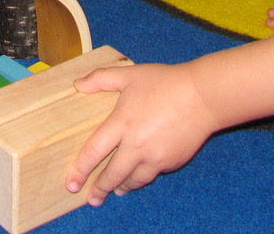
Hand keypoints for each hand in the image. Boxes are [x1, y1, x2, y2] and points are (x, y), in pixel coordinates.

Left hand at [67, 63, 212, 205]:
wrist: (203, 96)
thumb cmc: (165, 82)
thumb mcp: (130, 74)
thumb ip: (101, 79)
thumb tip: (77, 85)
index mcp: (122, 124)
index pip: (94, 152)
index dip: (81, 169)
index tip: (71, 184)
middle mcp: (136, 145)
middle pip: (112, 175)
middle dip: (100, 189)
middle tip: (92, 199)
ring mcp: (155, 157)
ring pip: (134, 180)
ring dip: (123, 186)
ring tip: (116, 190)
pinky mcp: (172, 162)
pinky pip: (153, 173)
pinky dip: (144, 175)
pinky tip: (141, 173)